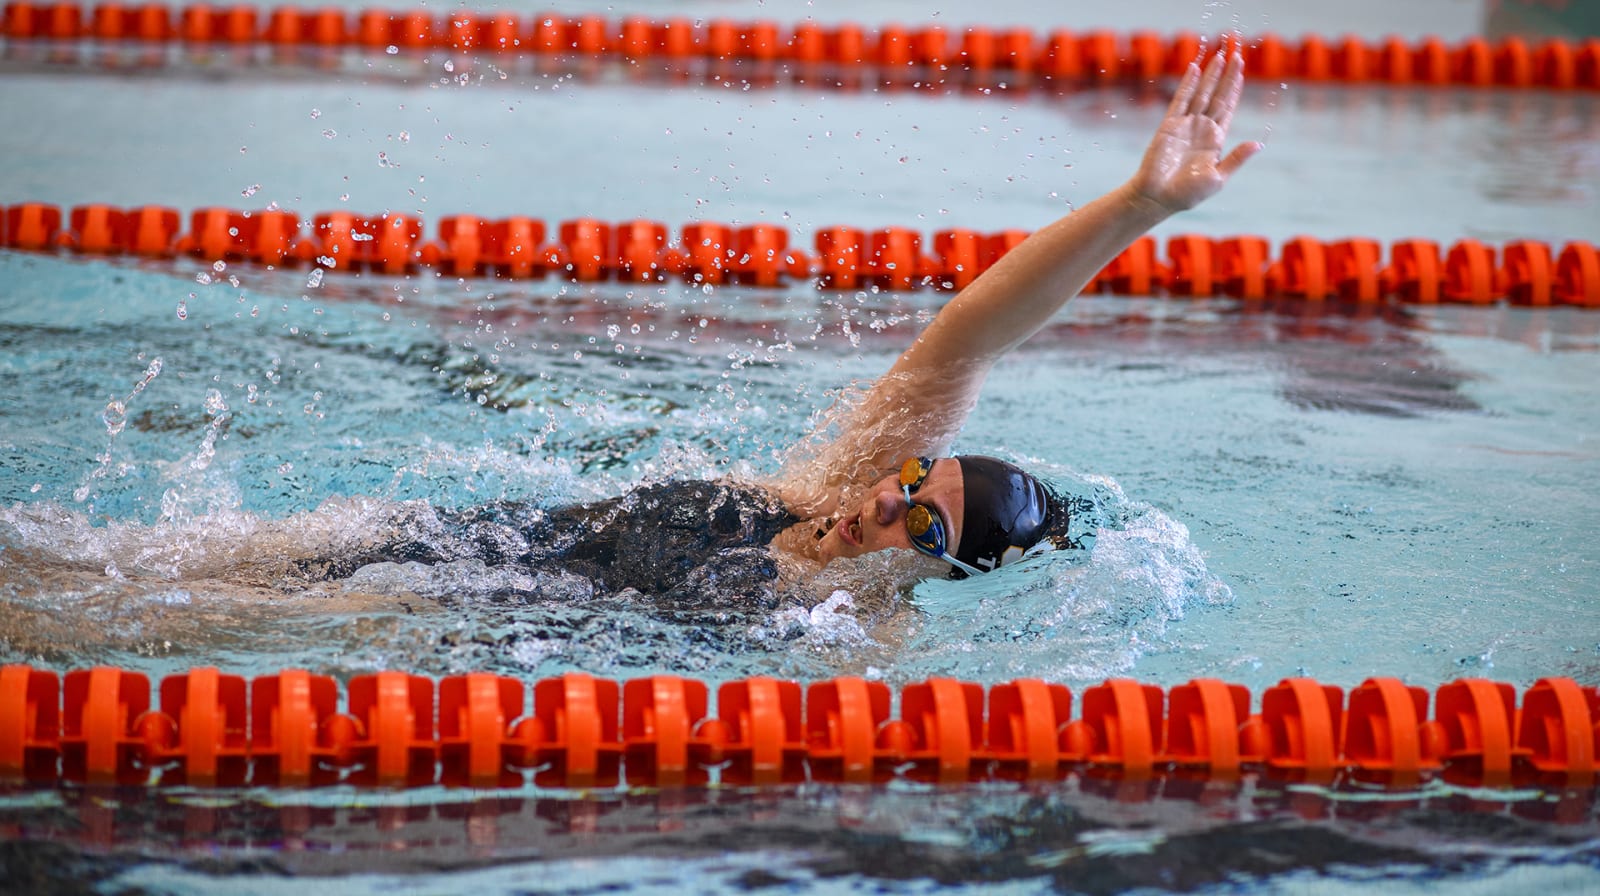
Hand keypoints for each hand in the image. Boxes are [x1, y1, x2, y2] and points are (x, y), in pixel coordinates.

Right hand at [1131, 50, 1261, 213]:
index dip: (1235, 90)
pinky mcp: (1170, 125)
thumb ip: (1236, 159)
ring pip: (1202, 94)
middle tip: (1236, 55)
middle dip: (1227, 76)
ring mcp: (1186, 125)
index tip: (1242, 72)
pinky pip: (1181, 100)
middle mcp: (1202, 129)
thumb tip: (1258, 144)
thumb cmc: (1188, 193)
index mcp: (1215, 140)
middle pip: (1218, 96)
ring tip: (1220, 56)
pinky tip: (1195, 68)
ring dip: (1211, 75)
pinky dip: (1188, 84)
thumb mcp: (1218, 177)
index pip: (1228, 109)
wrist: (1158, 197)